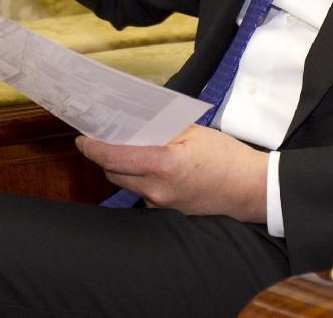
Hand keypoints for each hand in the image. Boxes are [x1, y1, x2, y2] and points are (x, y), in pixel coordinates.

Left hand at [76, 125, 268, 223]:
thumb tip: (136, 121)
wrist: (250, 188)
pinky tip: (151, 163)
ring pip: (128, 183)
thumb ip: (162, 128)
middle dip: (105, 156)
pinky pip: (143, 191)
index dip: (94, 148)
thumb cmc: (226, 156)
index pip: (115, 157)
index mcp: (164, 165)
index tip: (82, 138)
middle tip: (104, 137)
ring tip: (130, 146)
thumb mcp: (194, 132)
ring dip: (123, 166)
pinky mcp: (167, 211)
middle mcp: (157, 189)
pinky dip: (140, 176)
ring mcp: (161, 203)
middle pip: (115, 172)